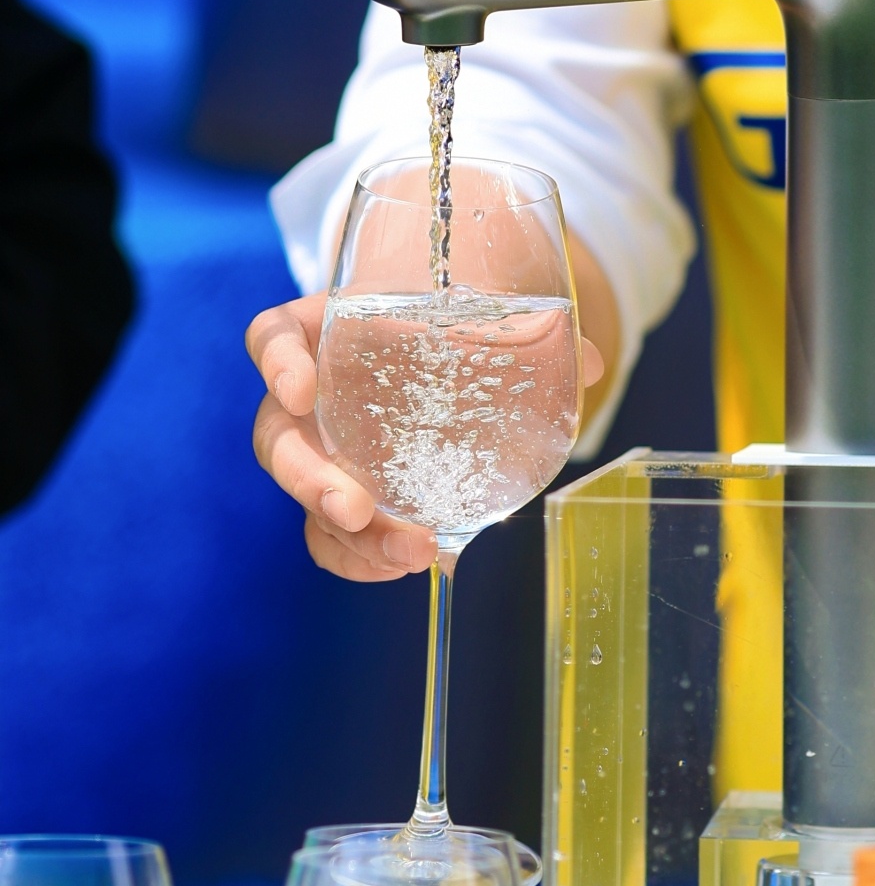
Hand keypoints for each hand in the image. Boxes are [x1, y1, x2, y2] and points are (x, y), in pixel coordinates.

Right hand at [247, 293, 604, 582]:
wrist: (445, 356)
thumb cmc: (446, 328)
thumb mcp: (479, 320)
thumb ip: (530, 335)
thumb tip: (591, 364)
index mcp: (322, 333)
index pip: (272, 338)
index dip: (276, 362)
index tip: (301, 386)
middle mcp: (308, 397)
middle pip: (277, 437)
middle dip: (307, 477)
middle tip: (353, 507)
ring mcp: (321, 452)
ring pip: (307, 498)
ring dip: (346, 534)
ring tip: (407, 552)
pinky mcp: (343, 496)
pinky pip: (332, 536)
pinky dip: (362, 557)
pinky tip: (405, 565)